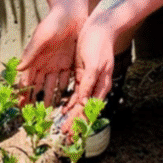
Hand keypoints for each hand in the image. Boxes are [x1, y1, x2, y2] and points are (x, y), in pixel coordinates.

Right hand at [17, 4, 84, 107]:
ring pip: (52, 86)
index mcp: (34, 59)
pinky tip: (68, 101)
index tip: (20, 107)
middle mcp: (44, 64)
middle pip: (38, 86)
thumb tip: (19, 69)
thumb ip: (31, 53)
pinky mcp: (69, 62)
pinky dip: (66, 90)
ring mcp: (57, 64)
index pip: (26, 80)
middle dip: (35, 100)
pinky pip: (67, 80)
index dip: (23, 94)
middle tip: (33, 116)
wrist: (71, 11)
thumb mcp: (41, 37)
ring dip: (50, 98)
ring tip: (49, 112)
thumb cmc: (54, 21)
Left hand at [60, 18, 115, 133]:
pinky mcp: (82, 75)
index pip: (85, 109)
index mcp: (99, 86)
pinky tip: (63, 108)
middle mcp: (95, 87)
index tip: (67, 132)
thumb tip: (82, 103)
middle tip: (64, 136)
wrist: (100, 27)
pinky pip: (76, 93)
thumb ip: (87, 85)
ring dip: (71, 115)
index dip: (75, 122)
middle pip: (83, 110)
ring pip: (79, 104)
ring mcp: (88, 82)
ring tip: (63, 126)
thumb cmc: (98, 44)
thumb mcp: (92, 65)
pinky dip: (70, 102)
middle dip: (73, 123)